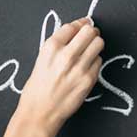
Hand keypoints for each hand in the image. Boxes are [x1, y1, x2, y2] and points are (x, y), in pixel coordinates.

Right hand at [15, 18, 102, 135]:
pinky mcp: (89, 79)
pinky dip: (95, 61)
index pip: (73, 25)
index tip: (82, 25)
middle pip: (89, 31)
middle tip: (89, 36)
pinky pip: (99, 61)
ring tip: (89, 50)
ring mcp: (79, 67)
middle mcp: (66, 55)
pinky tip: (86, 66)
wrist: (40, 112)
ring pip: (99, 43)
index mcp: (51, 47)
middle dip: (90, 32)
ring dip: (95, 44)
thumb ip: (59, 45)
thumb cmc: (37, 88)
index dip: (79, 24)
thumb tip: (77, 31)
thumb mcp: (42, 59)